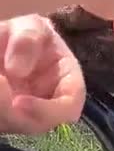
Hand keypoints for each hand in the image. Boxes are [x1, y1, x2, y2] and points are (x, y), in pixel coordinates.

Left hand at [0, 14, 85, 134]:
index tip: (18, 102)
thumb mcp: (31, 26)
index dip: (47, 110)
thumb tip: (18, 71)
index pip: (69, 107)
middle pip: (35, 123)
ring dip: (0, 108)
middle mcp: (47, 106)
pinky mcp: (7, 117)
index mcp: (67, 83)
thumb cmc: (26, 33)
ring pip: (12, 123)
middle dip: (10, 110)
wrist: (5, 43)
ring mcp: (24, 115)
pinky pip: (3, 119)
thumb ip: (28, 39)